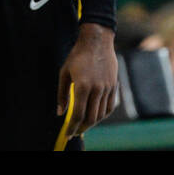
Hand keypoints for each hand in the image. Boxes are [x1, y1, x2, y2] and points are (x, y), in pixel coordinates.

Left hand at [56, 23, 118, 138]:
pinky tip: (96, 116)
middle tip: (75, 131)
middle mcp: (96, 89)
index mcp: (82, 86)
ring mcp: (107, 87)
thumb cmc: (77, 55)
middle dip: (82, 128)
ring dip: (92, 123)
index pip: (78, 114)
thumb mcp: (64, 73)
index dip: (72, 127)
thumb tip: (60, 112)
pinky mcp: (113, 85)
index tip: (68, 133)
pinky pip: (110, 106)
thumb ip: (62, 94)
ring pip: (101, 114)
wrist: (97, 40)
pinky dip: (103, 115)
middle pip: (91, 118)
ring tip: (84, 125)